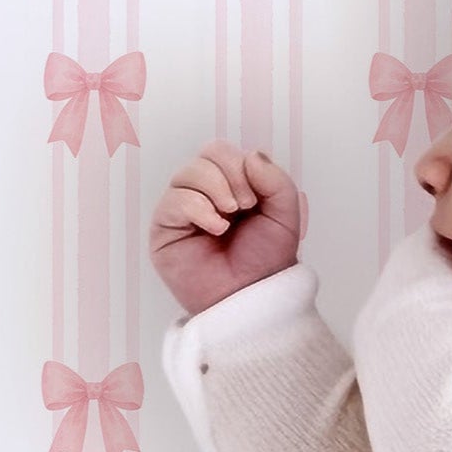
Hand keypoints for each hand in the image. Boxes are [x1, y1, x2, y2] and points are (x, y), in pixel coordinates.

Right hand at [149, 142, 307, 315]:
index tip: (257, 200)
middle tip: (245, 206)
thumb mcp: (286, 216)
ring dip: (216, 190)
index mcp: (231, 186)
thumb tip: (251, 155)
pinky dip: (199, 208)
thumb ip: (276, 180)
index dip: (242, 166)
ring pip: (188, 172)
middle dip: (231, 174)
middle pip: (207, 154)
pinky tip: (216, 229)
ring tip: (230, 219)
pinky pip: (174, 200)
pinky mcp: (165, 229)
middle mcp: (204, 194)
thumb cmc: (265, 263)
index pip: (224, 152)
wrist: (251, 299)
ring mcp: (182, 210)